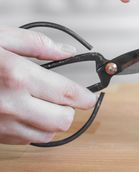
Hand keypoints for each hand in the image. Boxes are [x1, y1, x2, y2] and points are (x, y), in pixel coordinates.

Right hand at [0, 27, 96, 144]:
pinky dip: (33, 128)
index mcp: (17, 76)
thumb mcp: (1, 37)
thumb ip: (38, 44)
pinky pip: (24, 140)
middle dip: (70, 109)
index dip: (85, 97)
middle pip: (62, 120)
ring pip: (46, 134)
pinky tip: (25, 111)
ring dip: (52, 120)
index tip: (91, 96)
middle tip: (65, 96)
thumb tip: (67, 52)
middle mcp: (10, 104)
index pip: (67, 94)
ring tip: (44, 103)